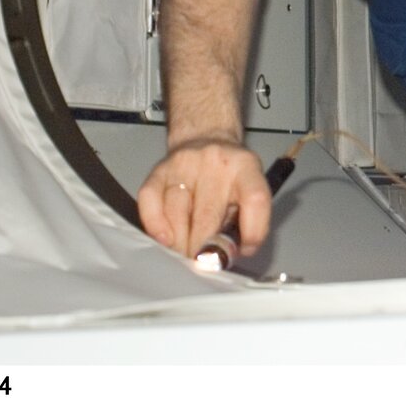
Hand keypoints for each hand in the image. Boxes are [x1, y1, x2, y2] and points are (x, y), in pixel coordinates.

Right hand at [138, 135, 270, 259]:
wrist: (205, 138)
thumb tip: (231, 255)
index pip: (255, 199)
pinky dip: (155, 226)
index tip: (243, 251)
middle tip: (203, 266)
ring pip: (177, 211)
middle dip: (204, 249)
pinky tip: (164, 239)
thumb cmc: (228, 176)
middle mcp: (215, 162)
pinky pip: (150, 201)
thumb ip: (246, 218)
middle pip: (208, 213)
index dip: (252, 232)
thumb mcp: (247, 189)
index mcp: (246, 167)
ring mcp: (184, 164)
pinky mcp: (158, 171)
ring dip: (180, 243)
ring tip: (184, 257)